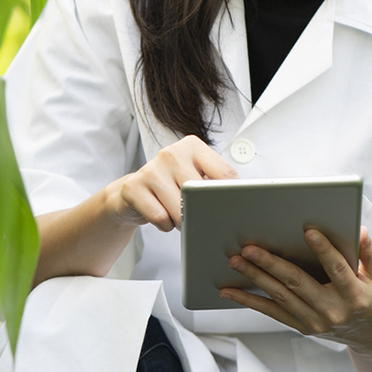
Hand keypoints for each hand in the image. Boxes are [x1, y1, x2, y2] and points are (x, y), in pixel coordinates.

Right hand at [100, 136, 237, 231]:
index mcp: (192, 146)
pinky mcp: (133, 187)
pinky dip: (165, 225)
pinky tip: (162, 216)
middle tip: (199, 216)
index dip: (231, 196)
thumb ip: (213, 182)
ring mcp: (150, 169)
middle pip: (201, 194)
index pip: (224, 173)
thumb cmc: (171, 187)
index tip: (234, 209)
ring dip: (183, 222)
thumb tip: (239, 203)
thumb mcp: (194, 177)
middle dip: (203, 212)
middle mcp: (171, 153)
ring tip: (178, 216)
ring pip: (180, 209)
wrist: (132, 193)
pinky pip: (161, 218)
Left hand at [220, 226, 371, 355]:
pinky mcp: (303, 326)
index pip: (338, 269)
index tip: (309, 231)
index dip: (324, 250)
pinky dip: (250, 300)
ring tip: (236, 261)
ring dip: (255, 278)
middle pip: (297, 283)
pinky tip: (229, 290)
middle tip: (249, 248)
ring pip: (280, 297)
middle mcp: (333, 311)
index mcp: (356, 296)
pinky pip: (273, 312)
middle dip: (271, 264)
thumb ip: (370, 252)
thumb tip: (359, 230)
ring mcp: (315, 322)